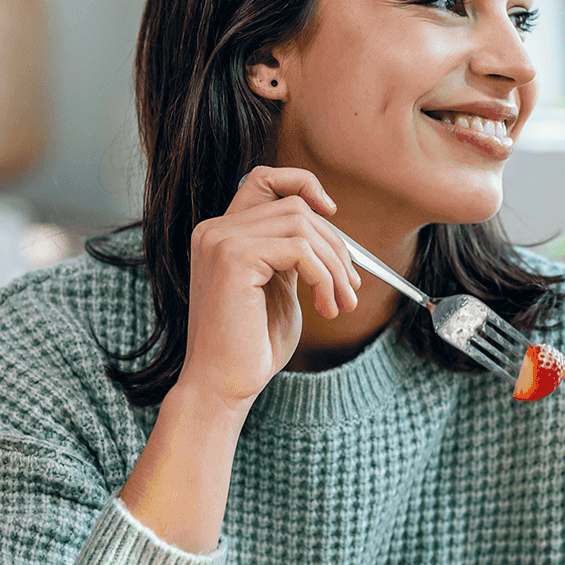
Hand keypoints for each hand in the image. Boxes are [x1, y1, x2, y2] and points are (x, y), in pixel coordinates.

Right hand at [180, 166, 361, 406]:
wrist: (224, 386)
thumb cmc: (252, 345)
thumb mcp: (277, 288)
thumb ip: (291, 254)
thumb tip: (330, 227)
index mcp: (222, 234)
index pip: (263, 179)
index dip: (302, 184)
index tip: (331, 213)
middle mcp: (215, 230)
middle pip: (295, 206)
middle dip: (335, 246)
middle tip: (349, 288)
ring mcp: (221, 241)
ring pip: (302, 225)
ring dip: (333, 265)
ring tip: (338, 303)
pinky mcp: (234, 258)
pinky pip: (299, 249)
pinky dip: (324, 277)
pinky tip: (324, 307)